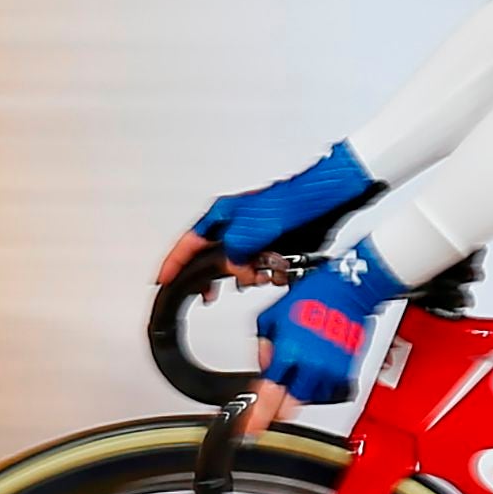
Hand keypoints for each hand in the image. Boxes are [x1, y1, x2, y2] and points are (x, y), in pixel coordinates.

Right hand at [166, 141, 381, 283]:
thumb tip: (229, 268)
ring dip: (248, 276)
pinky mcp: (274, 246)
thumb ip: (235, 249)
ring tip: (260, 276)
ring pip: (239, 268)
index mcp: (223, 216)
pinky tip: (277, 274)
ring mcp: (255, 237)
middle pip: (212, 259)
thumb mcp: (256, 227)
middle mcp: (236, 226)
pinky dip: (269, 274)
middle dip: (216, 276)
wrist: (330, 200)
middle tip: (212, 293)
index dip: (174, 263)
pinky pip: (262, 268)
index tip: (162, 280)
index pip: (188, 243)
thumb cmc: (295, 200)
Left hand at [254, 240, 413, 405]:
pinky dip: (320, 385)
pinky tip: (317, 368)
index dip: (255, 418)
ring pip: (310, 399)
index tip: (249, 429)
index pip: (267, 396)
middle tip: (277, 392)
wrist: (350, 288)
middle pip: (290, 407)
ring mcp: (331, 370)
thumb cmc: (313, 295)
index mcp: (289, 352)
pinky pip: (330, 390)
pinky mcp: (347, 369)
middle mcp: (311, 366)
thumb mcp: (272, 315)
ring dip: (300, 392)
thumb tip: (264, 364)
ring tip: (301, 369)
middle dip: (279, 404)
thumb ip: (261, 344)